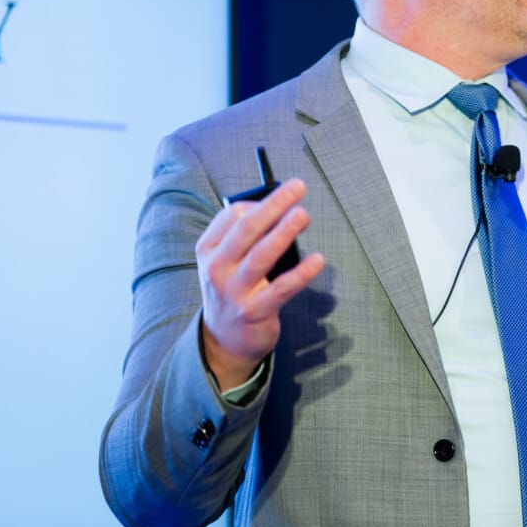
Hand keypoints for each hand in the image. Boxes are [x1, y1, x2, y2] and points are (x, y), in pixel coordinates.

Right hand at [196, 178, 325, 388]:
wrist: (224, 339)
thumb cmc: (233, 288)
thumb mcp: (226, 260)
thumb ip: (246, 235)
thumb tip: (278, 208)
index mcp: (208, 250)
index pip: (232, 216)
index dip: (261, 201)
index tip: (285, 193)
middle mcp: (217, 269)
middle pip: (246, 230)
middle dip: (274, 205)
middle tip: (298, 187)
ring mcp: (234, 291)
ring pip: (261, 256)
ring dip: (284, 232)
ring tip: (303, 214)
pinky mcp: (255, 311)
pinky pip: (282, 288)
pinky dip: (301, 273)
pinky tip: (318, 260)